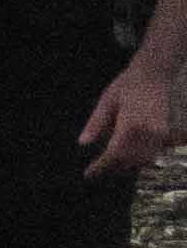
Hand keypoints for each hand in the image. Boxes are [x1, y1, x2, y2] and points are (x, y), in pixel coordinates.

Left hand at [92, 55, 179, 189]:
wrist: (154, 74)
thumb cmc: (127, 84)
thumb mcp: (106, 101)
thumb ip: (96, 123)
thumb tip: (82, 143)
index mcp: (130, 124)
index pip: (115, 153)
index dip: (102, 165)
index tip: (89, 174)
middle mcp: (148, 132)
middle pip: (129, 160)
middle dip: (113, 166)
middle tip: (96, 168)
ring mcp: (159, 133)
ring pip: (143, 159)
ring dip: (127, 163)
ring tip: (110, 161)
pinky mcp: (164, 132)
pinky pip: (152, 153)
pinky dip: (139, 157)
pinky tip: (126, 153)